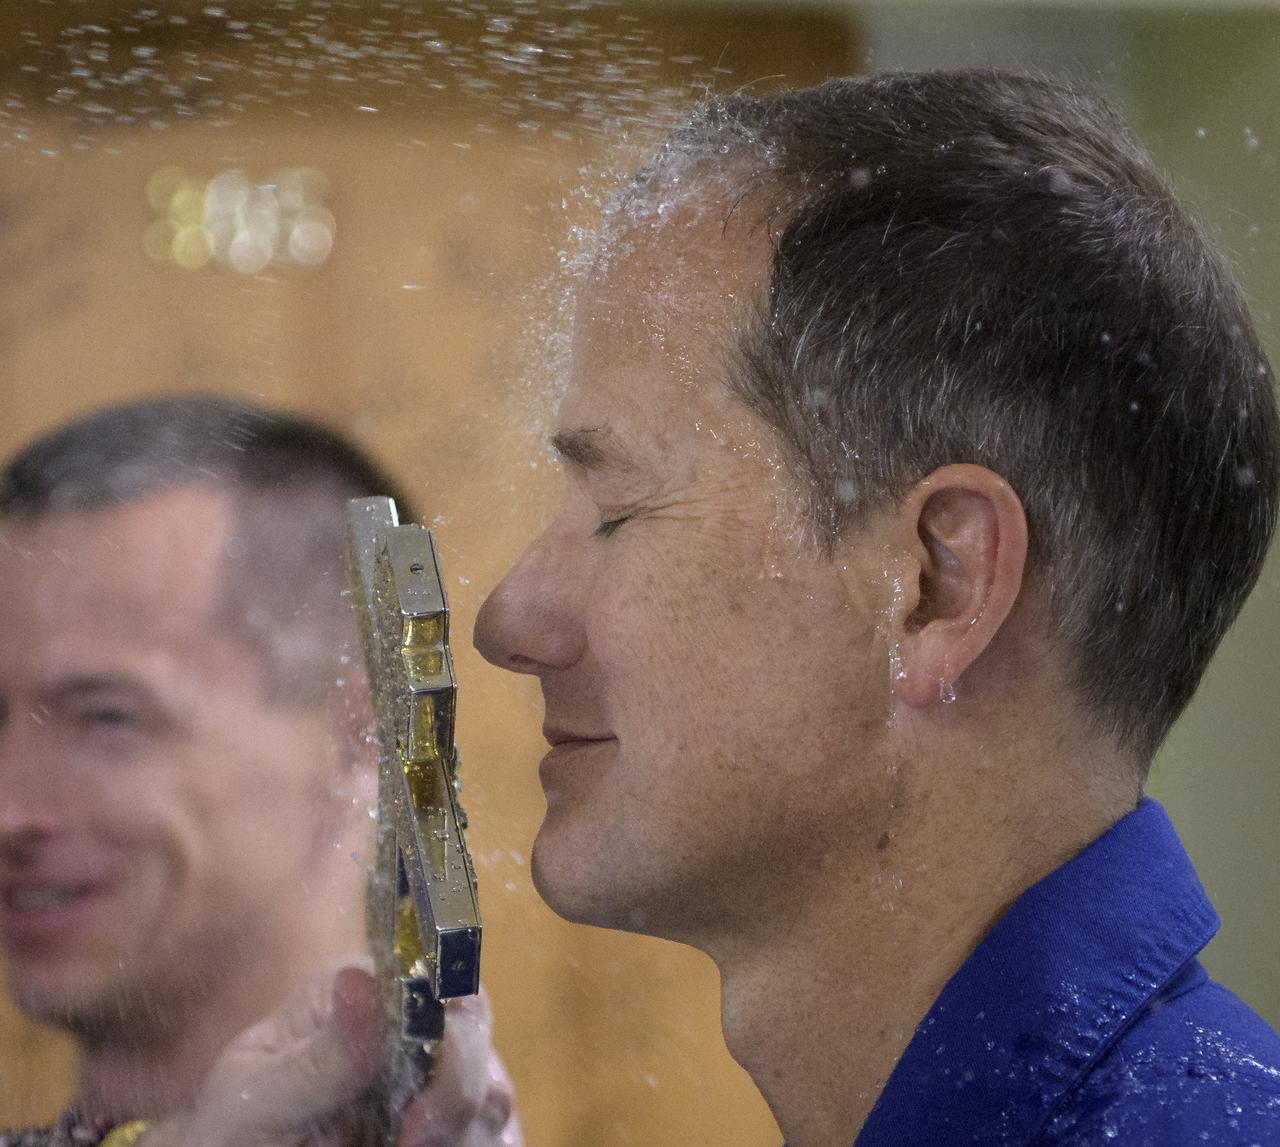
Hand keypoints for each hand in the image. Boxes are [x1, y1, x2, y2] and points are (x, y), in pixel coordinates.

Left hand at [143, 964, 520, 1146]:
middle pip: (475, 1028)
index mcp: (357, 993)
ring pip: (494, 1090)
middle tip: (410, 1144)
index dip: (445, 1025)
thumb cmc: (234, 1134)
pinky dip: (477, 1144)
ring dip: (464, 1130)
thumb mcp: (255, 1103)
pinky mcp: (453, 1123)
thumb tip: (361, 980)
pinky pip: (497, 1131)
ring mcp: (434, 1075)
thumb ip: (315, 1058)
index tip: (418, 1109)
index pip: (431, 973)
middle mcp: (407, 1021)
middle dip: (458, 1094)